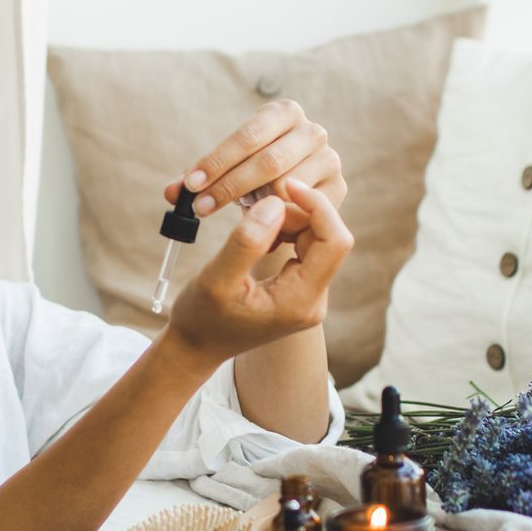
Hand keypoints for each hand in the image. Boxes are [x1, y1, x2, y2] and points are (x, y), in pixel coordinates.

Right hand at [163, 179, 352, 364]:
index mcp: (299, 302)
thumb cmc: (201, 318)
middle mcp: (313, 300)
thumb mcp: (216, 280)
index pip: (334, 242)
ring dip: (287, 221)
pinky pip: (304, 248)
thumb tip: (276, 203)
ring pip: (315, 239)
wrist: (197, 346)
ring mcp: (308, 295)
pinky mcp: (299, 288)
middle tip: (255, 207)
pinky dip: (283, 232)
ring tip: (251, 223)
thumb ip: (247, 242)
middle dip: (295, 213)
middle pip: (326, 237)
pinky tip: (257, 234)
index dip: (317, 206)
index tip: (285, 184)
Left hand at [164, 99, 346, 243]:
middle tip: (201, 208)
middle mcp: (312, 131)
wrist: (292, 198)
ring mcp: (329, 159)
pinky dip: (277, 221)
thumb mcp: (225, 172)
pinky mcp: (337, 190)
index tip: (191, 185)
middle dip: (230, 186)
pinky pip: (303, 210)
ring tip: (230, 223)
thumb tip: (172, 194)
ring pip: (286, 187)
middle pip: (268, 161)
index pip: (247, 136)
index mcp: (283, 113)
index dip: (217, 161)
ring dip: (254, 208)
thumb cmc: (253, 178)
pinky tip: (258, 231)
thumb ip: (198, 180)